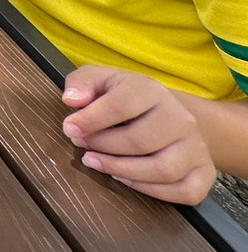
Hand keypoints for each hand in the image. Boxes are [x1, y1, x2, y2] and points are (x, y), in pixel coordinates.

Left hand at [62, 66, 217, 204]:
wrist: (171, 113)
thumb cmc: (127, 98)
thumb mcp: (102, 80)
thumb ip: (82, 84)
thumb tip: (71, 100)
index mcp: (151, 90)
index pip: (122, 105)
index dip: (91, 120)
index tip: (68, 129)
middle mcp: (180, 118)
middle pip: (140, 140)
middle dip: (102, 146)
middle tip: (81, 146)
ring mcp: (196, 147)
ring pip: (163, 169)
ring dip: (122, 170)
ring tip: (95, 162)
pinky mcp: (205, 173)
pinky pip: (184, 192)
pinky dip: (152, 191)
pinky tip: (125, 178)